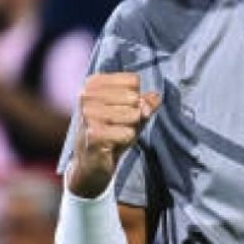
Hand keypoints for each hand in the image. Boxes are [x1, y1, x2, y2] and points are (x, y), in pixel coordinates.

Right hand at [69, 73, 160, 197]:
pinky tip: (112, 144)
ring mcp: (88, 114)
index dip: (136, 98)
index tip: (121, 109)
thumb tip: (156, 97)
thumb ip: (146, 103)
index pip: (133, 81)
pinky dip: (126, 140)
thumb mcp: (132, 113)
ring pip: (133, 115)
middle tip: (117, 126)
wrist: (91, 162)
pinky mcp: (93, 133)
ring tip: (115, 134)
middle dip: (133, 115)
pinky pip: (128, 132)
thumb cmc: (111, 132)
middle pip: (134, 98)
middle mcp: (87, 95)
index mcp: (93, 83)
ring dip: (130, 128)